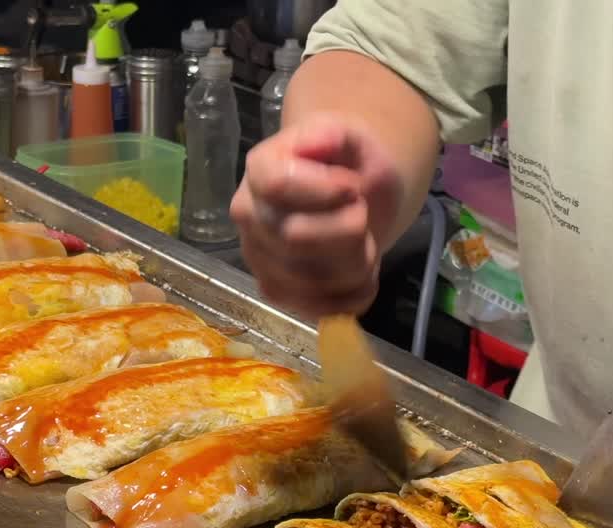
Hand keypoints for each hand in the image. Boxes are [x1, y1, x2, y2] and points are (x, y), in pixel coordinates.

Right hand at [231, 116, 402, 317]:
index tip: (353, 186)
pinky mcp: (278, 293)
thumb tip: (321, 142)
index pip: (279, 185)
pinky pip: (321, 308)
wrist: (350, 192)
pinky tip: (363, 270)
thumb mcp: (350, 136)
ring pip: (313, 278)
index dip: (327, 191)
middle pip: (297, 237)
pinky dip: (356, 293)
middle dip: (348, 228)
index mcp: (259, 170)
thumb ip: (335, 134)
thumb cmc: (346, 163)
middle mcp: (249, 217)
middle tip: (361, 213)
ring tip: (362, 240)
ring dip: (357, 262)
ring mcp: (259, 260)